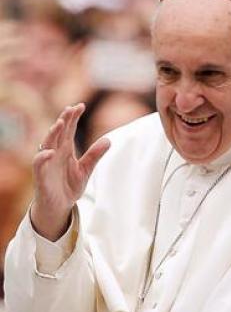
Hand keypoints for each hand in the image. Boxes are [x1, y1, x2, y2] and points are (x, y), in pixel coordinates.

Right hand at [31, 103, 109, 240]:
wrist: (59, 206)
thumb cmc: (69, 186)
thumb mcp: (86, 170)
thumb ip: (95, 155)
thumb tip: (108, 140)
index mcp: (65, 149)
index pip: (68, 129)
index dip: (73, 117)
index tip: (81, 105)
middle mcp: (55, 153)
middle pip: (58, 133)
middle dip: (64, 120)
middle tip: (71, 108)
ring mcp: (47, 163)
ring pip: (47, 145)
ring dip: (53, 134)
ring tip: (60, 124)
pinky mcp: (41, 177)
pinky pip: (39, 165)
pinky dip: (43, 158)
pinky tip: (50, 152)